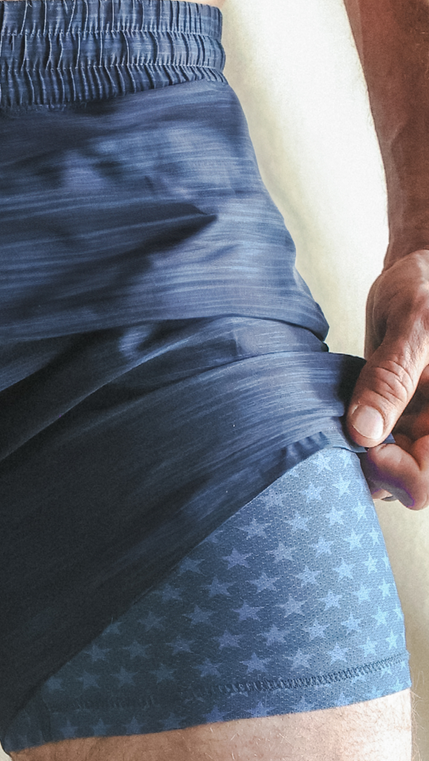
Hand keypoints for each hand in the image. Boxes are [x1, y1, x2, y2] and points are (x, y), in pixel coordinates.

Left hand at [346, 249, 428, 507]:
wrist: (421, 273)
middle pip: (403, 487)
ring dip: (357, 453)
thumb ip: (390, 377)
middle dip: (369, 467)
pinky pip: (374, 449)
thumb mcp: (413, 323)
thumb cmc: (427, 287)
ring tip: (339, 413)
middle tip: (343, 426)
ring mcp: (419, 430)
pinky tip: (340, 409)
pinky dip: (351, 437)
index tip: (363, 436)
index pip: (425, 484)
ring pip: (385, 474)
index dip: (391, 472)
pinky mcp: (397, 422)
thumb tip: (362, 433)